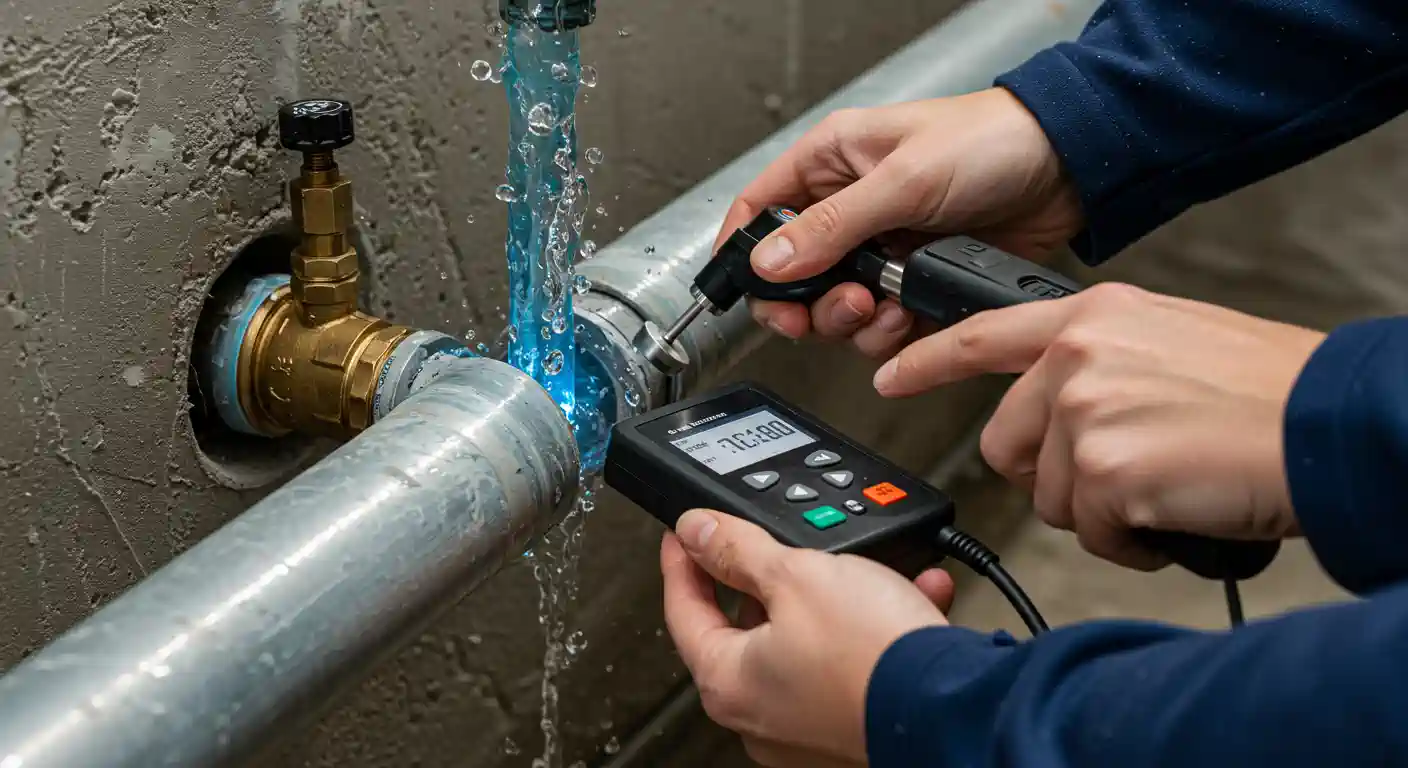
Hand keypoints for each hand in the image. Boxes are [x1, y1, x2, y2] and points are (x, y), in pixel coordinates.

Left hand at [661, 509, 951, 766]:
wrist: (952, 702)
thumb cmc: (870, 652)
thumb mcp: (795, 573)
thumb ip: (738, 549)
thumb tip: (697, 532)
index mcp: (727, 682)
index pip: (683, 610)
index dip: (683, 560)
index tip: (685, 533)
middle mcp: (761, 714)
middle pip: (746, 626)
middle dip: (771, 575)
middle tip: (776, 539)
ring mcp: (808, 725)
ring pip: (808, 639)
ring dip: (839, 594)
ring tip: (868, 563)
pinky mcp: (854, 723)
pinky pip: (853, 661)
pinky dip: (875, 625)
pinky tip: (909, 595)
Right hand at [713, 87, 1081, 358]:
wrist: (1069, 166)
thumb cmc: (991, 141)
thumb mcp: (902, 180)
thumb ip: (833, 226)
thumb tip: (770, 261)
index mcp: (831, 162)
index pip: (759, 209)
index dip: (744, 254)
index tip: (749, 291)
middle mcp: (849, 206)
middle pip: (793, 275)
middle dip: (806, 302)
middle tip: (830, 309)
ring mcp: (882, 247)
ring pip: (835, 307)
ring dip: (852, 321)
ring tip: (880, 306)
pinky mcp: (914, 279)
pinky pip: (880, 324)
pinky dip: (889, 332)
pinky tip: (907, 314)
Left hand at [873, 284, 1324, 569]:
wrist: (1328, 423)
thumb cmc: (1267, 391)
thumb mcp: (1171, 341)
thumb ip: (1100, 363)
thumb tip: (1058, 411)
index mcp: (1093, 318)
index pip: (982, 333)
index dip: (926, 360)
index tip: (888, 375)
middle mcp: (1077, 356)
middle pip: (1006, 443)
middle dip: (1053, 476)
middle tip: (1120, 475)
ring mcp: (1084, 411)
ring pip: (1048, 496)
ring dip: (1102, 510)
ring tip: (1166, 485)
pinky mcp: (1102, 469)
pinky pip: (1089, 533)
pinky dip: (1130, 540)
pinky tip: (1174, 511)